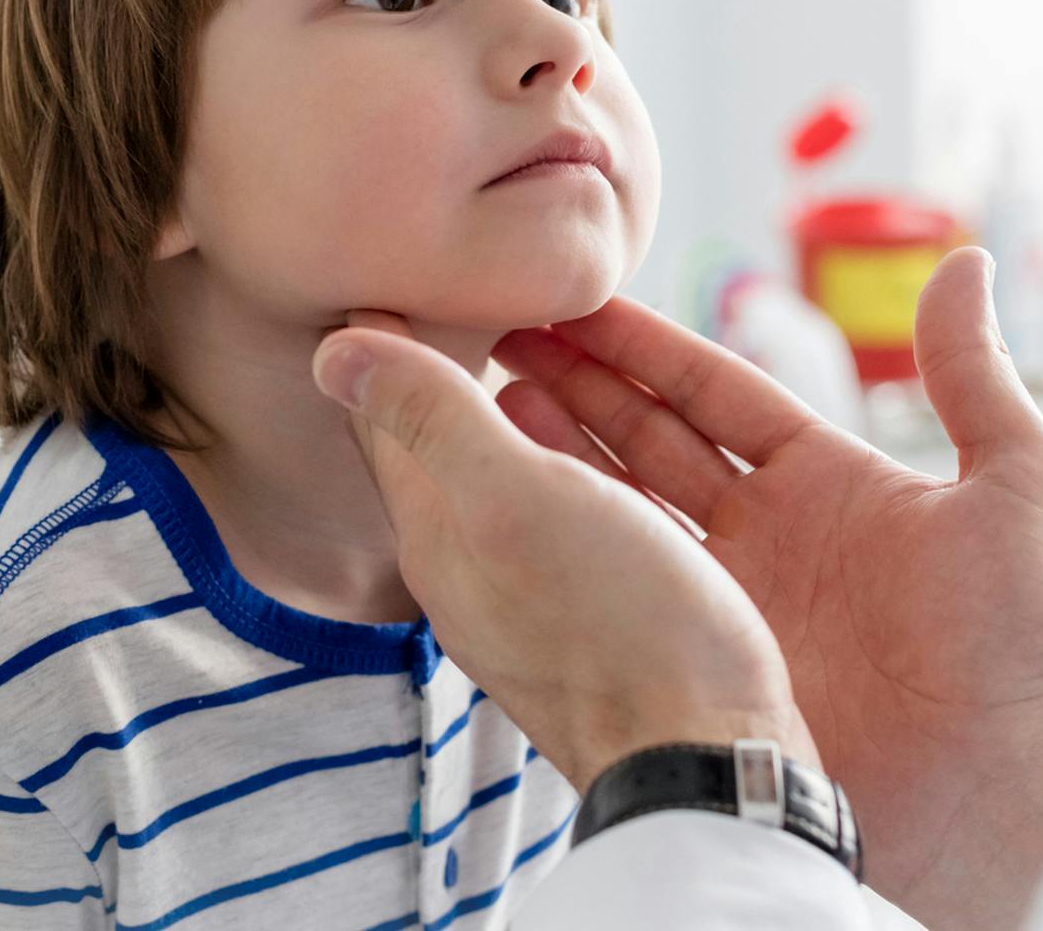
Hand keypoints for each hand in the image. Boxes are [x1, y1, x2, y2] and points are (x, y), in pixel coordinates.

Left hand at [309, 312, 821, 798]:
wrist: (711, 761)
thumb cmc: (615, 621)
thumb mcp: (512, 499)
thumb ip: (429, 419)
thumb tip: (331, 351)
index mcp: (439, 534)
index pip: (387, 424)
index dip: (382, 348)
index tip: (382, 280)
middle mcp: (474, 565)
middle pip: (442, 447)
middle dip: (439, 373)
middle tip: (442, 297)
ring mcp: (534, 591)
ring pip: (506, 471)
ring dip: (509, 403)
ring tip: (520, 339)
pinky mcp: (597, 607)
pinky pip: (563, 500)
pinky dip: (561, 449)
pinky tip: (585, 437)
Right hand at [487, 246, 1042, 930]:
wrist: (991, 814)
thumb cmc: (1029, 662)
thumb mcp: (1020, 502)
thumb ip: (974, 384)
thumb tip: (960, 264)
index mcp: (832, 485)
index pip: (717, 393)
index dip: (648, 347)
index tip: (580, 303)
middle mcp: (765, 535)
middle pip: (652, 435)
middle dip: (582, 380)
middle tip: (509, 331)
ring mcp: (723, 598)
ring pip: (620, 499)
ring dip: (559, 442)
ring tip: (490, 389)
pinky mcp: (694, 655)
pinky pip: (619, 577)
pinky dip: (567, 527)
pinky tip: (515, 486)